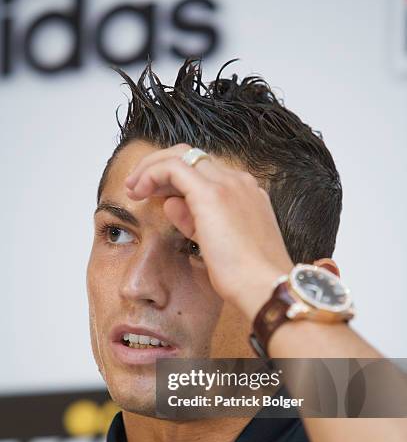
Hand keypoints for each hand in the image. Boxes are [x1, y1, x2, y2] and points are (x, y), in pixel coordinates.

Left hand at [125, 144, 293, 321]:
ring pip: (181, 155)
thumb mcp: (216, 244)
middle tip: (137, 186)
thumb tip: (171, 203)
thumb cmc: (246, 276)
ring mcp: (228, 184)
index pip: (205, 171)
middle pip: (193, 157)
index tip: (156, 195)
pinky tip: (139, 190)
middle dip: (160, 166)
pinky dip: (151, 173)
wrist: (263, 286)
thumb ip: (194, 220)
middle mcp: (239, 182)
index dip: (175, 179)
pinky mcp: (211, 193)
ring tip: (133, 187)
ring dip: (152, 167)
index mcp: (246, 193)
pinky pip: (172, 168)